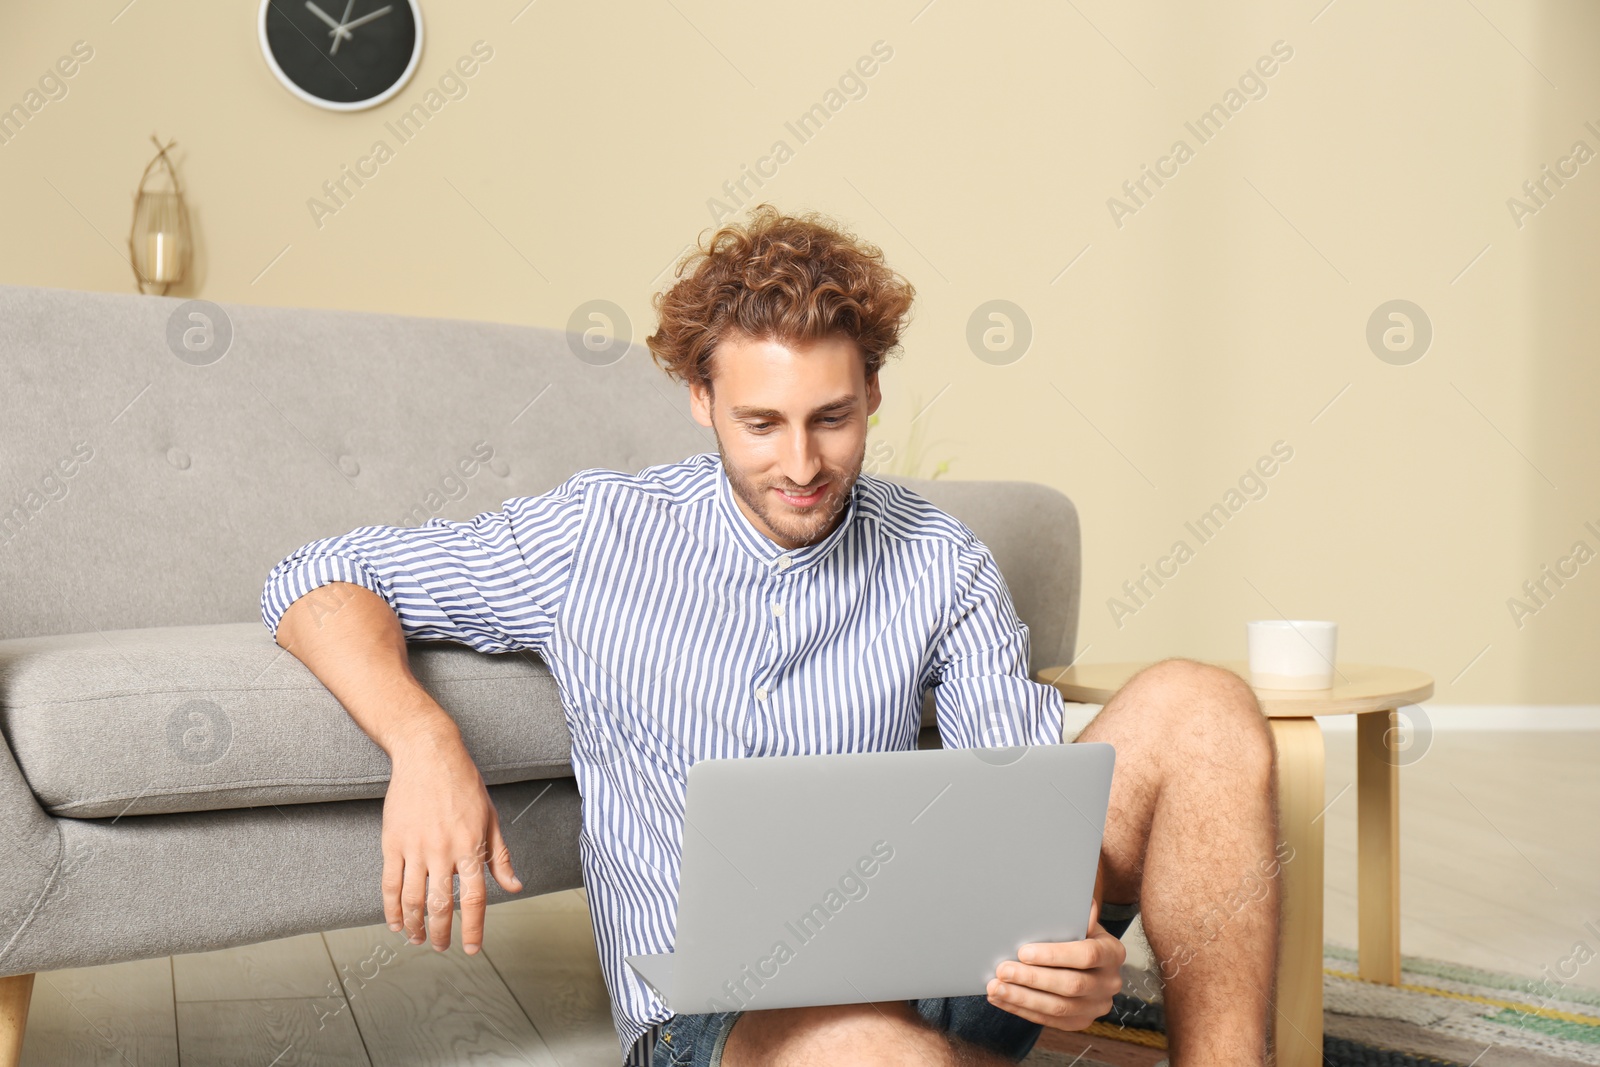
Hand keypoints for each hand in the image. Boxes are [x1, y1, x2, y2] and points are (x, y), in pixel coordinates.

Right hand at [380, 718, 522, 954]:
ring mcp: (415, 848)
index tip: (472, 948)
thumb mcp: (491, 819)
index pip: (475, 899)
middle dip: (441, 933)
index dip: (474, 928)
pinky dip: (391, 908)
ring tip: (418, 939)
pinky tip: (396, 923)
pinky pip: (390, 884)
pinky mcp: (392, 843)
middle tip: (441, 947)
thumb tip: (514, 886)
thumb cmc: (464, 785)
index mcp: (471, 847)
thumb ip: (500, 857)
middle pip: (441, 906)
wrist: (429, 755)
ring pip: (412, 900)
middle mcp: (443, 852)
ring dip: (415, 926)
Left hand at [986, 899, 1125, 1030]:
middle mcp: (1110, 983)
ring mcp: (1096, 1006)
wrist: (1087, 961)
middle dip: (1032, 979)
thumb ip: (1076, 912)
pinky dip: (1021, 1009)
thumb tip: (1081, 904)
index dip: (1054, 955)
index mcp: (1113, 952)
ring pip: (1057, 1008)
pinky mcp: (1079, 1022)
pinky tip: (1001, 999)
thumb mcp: (1080, 919)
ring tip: (996, 987)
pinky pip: (1048, 1020)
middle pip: (1070, 985)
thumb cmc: (1076, 933)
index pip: (1086, 955)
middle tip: (1002, 970)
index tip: (1023, 951)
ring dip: (1022, 998)